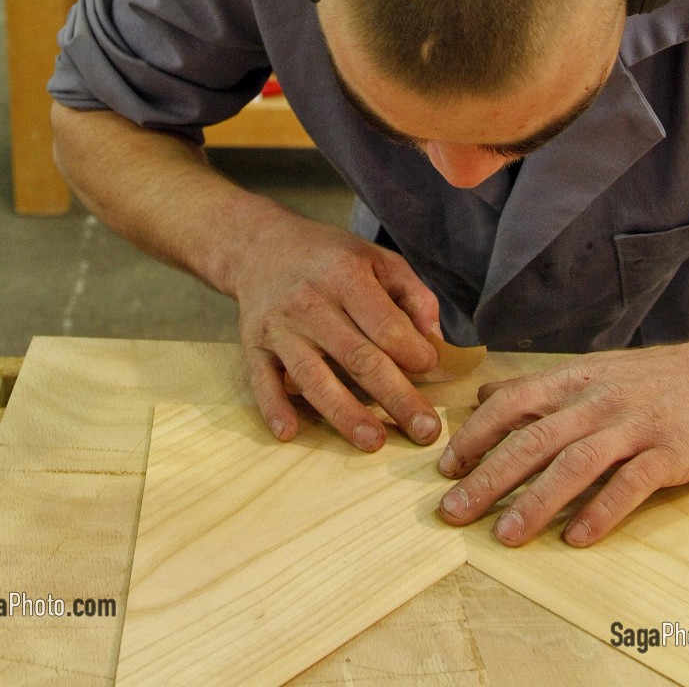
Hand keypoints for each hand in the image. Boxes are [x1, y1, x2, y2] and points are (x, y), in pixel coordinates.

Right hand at [230, 213, 443, 451]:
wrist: (262, 247)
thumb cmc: (330, 258)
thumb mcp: (377, 258)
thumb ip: (413, 295)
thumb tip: (434, 341)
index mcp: (345, 276)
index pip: (386, 325)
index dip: (414, 353)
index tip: (431, 369)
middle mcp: (310, 302)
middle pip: (358, 358)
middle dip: (396, 397)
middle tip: (425, 431)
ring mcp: (280, 327)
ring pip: (314, 377)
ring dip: (344, 413)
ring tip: (373, 442)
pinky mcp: (253, 346)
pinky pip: (264, 382)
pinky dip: (275, 408)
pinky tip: (290, 432)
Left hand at [436, 331, 688, 545]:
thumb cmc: (656, 378)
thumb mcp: (593, 371)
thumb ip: (539, 387)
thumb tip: (483, 395)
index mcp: (574, 379)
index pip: (511, 402)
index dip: (475, 434)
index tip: (444, 468)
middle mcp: (598, 400)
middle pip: (534, 438)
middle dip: (488, 476)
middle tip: (454, 510)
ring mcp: (635, 425)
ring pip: (575, 463)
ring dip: (536, 501)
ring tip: (505, 535)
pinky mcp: (670, 452)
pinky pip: (630, 484)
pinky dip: (602, 511)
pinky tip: (577, 538)